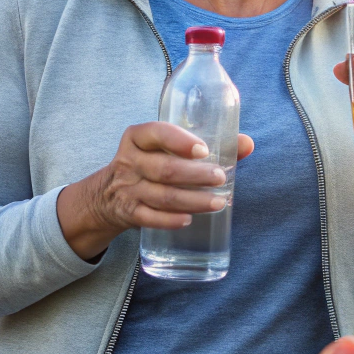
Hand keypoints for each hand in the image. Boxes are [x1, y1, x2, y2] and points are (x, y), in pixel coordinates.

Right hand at [57, 122, 255, 259]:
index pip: (155, 132)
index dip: (179, 141)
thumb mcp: (164, 149)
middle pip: (164, 168)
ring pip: (161, 196)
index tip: (204, 150)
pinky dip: (169, 220)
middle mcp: (129, 162)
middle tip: (220, 178)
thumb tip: (247, 144)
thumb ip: (205, 146)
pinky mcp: (128, 213)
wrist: (105, 196)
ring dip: (192, 200)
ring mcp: (127, 189)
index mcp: (138, 138)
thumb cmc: (150, 164)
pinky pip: (149, 218)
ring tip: (218, 202)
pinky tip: (189, 220)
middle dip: (195, 175)